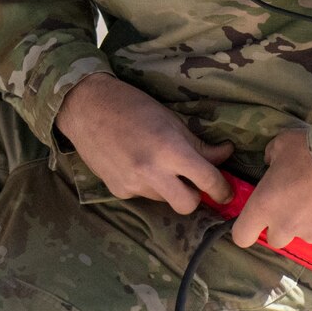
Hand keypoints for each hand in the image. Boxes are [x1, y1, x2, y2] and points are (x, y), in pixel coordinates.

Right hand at [55, 73, 233, 214]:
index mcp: (170, 150)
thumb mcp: (171, 120)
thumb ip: (199, 144)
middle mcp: (152, 172)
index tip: (226, 190)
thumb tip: (225, 155)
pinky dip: (146, 184)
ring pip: (164, 199)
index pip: (208, 181)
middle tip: (193, 182)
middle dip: (195, 197)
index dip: (223, 189)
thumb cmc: (132, 105)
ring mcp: (133, 184)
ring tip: (155, 163)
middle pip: (188, 205)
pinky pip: (143, 195)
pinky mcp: (118, 190)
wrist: (85, 107)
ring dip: (168, 188)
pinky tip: (134, 163)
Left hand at [231, 128, 311, 250]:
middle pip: (275, 239)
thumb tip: (272, 164)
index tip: (252, 221)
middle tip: (292, 204)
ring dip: (308, 222)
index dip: (245, 230)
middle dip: (280, 225)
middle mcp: (286, 226)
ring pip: (304, 235)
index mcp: (264, 206)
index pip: (241, 235)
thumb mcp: (281, 145)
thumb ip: (271, 158)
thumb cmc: (310, 149)